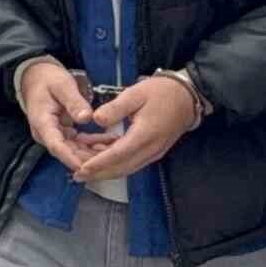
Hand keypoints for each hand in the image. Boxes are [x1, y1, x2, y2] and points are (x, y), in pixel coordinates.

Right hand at [20, 60, 112, 174]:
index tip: (86, 166)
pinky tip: (109, 140)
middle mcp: (47, 133)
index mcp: (42, 122)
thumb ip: (74, 102)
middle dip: (88, 157)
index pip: (56, 145)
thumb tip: (86, 118)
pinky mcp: (63, 133)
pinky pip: (79, 142)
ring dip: (93, 152)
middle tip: (111, 157)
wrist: (37, 78)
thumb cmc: (48, 80)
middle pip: (67, 151)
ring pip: (75, 149)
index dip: (71, 158)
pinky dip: (93, 143)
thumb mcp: (62, 85)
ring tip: (115, 148)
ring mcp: (55, 135)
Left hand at [72, 77, 197, 184]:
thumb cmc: (162, 92)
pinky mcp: (153, 151)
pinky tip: (100, 152)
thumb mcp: (136, 94)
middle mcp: (150, 150)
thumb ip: (115, 108)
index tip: (81, 169)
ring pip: (126, 167)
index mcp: (144, 136)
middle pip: (121, 168)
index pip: (117, 155)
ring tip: (84, 165)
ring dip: (106, 169)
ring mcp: (153, 153)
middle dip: (98, 173)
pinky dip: (115, 161)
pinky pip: (132, 161)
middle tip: (77, 175)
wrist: (187, 96)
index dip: (98, 164)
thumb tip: (96, 119)